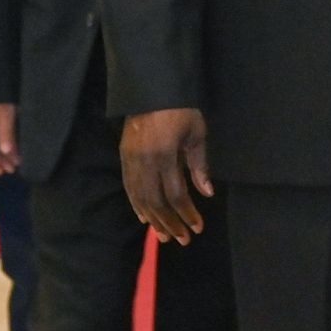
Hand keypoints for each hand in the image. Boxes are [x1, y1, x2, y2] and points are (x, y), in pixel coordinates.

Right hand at [0, 103, 19, 176]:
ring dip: (1, 151)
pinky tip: (10, 147)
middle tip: (13, 169)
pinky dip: (1, 142)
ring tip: (14, 162)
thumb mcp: (7, 113)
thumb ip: (6, 133)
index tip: (3, 172)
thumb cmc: (1, 93)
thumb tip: (6, 152)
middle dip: (0, 159)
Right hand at [120, 107, 211, 243]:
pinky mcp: (124, 157)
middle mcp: (144, 162)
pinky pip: (129, 188)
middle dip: (171, 224)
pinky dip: (137, 205)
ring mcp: (131, 161)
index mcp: (165, 155)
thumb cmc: (181, 109)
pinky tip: (146, 218)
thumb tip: (207, 194)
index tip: (198, 227)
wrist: (152, 90)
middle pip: (157, 202)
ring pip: (140, 199)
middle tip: (183, 240)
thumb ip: (200, 166)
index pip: (176, 194)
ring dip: (154, 220)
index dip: (187, 214)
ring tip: (165, 236)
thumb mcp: (196, 134)